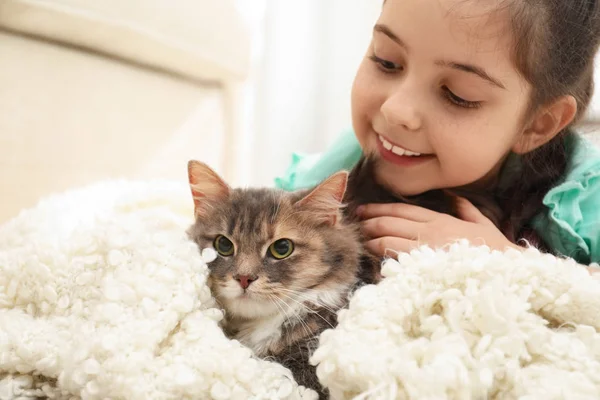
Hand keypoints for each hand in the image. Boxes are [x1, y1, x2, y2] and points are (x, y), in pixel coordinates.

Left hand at [358, 197, 520, 256]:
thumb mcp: (482, 223)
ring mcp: (425, 249)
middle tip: (355, 223)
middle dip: (368, 222)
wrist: (506, 272)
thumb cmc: (495, 250)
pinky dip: (381, 259)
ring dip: (370, 240)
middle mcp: (429, 231)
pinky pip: (395, 261)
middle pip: (389, 222)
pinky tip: (371, 260)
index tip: (364, 209)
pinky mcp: (423, 267)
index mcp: (439, 220)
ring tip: (359, 241)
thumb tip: (455, 196)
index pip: (402, 210)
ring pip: (387, 240)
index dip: (380, 209)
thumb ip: (466, 208)